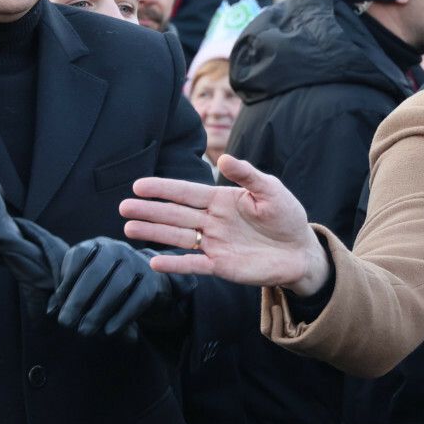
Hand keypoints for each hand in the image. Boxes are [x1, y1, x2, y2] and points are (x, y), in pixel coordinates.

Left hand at [47, 239, 164, 337]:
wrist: (142, 278)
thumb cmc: (104, 281)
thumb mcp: (84, 278)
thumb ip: (66, 291)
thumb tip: (52, 310)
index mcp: (96, 244)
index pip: (78, 257)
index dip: (66, 282)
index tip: (57, 305)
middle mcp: (117, 249)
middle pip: (96, 272)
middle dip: (78, 300)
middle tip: (66, 323)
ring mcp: (137, 264)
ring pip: (117, 287)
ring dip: (98, 311)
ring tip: (85, 330)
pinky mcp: (151, 282)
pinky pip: (136, 300)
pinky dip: (122, 317)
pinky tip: (108, 331)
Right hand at [121, 154, 330, 294]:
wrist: (301, 251)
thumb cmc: (287, 216)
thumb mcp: (271, 189)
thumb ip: (247, 175)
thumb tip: (224, 157)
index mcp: (221, 200)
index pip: (186, 192)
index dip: (162, 189)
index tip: (138, 185)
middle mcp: (212, 221)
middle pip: (175, 214)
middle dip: (149, 211)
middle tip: (123, 207)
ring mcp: (215, 244)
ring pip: (178, 237)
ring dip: (154, 233)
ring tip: (129, 229)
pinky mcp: (221, 266)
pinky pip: (194, 265)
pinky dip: (176, 265)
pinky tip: (155, 263)